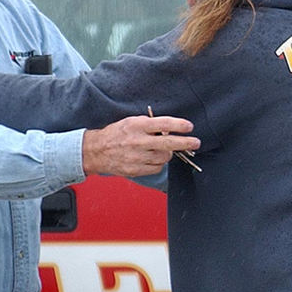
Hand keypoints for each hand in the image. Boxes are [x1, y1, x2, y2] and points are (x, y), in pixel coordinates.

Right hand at [82, 115, 199, 176]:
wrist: (96, 151)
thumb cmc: (115, 134)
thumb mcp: (130, 122)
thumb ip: (149, 125)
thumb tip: (169, 129)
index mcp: (137, 126)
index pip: (163, 124)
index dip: (179, 125)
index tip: (189, 126)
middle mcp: (138, 141)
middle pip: (169, 143)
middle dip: (186, 143)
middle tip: (196, 142)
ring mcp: (137, 157)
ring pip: (164, 157)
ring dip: (167, 153)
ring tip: (163, 149)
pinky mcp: (135, 169)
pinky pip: (157, 168)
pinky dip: (158, 163)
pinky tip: (153, 158)